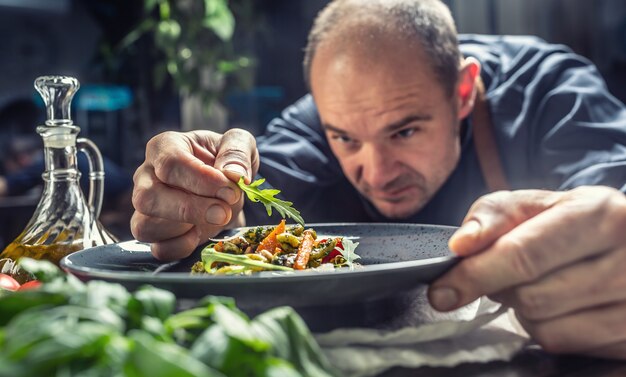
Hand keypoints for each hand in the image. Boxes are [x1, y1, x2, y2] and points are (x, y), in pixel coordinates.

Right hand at [131, 129, 258, 260]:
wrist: (228, 187)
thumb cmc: (227, 160)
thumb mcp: (240, 143)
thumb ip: (237, 152)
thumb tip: (234, 173)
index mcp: (165, 147)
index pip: (169, 164)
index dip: (201, 180)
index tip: (230, 191)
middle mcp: (147, 176)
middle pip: (148, 197)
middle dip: (190, 209)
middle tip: (224, 212)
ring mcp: (147, 208)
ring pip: (144, 226)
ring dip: (184, 229)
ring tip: (213, 219)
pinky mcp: (156, 234)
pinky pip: (159, 248)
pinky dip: (182, 247)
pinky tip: (200, 233)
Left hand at [428, 186, 625, 358]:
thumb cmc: (579, 222)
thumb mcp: (542, 203)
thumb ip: (496, 214)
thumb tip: (461, 245)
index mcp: (600, 217)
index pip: (523, 255)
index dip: (475, 275)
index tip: (442, 291)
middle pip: (529, 296)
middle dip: (501, 287)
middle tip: (506, 273)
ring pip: (544, 328)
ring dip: (524, 310)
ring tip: (543, 283)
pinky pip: (563, 346)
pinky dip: (548, 329)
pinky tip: (561, 306)